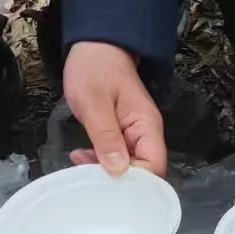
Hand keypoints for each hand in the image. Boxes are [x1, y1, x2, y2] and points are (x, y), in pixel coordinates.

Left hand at [63, 42, 165, 175]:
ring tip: (80, 166)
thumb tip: (118, 170)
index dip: (135, 182)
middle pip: (143, 172)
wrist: (94, 47)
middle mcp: (146, 135)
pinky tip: (81, 158)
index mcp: (147, 127)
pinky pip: (116, 158)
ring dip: (105, 172)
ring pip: (128, 167)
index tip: (109, 185)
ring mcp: (134, 136)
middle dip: (118, 181)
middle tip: (90, 180)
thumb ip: (106, 136)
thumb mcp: (94, 102)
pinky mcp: (121, 136)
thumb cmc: (95, 69)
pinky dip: (99, 162)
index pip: (154, 167)